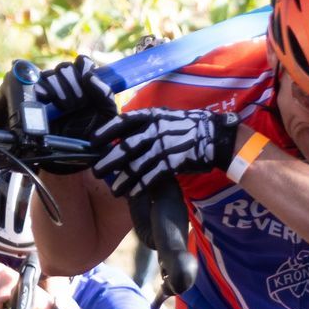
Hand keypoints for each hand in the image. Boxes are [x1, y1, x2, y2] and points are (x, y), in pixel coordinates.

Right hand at [36, 56, 117, 169]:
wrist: (72, 153)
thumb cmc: (92, 133)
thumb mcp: (106, 115)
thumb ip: (104, 93)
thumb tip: (89, 75)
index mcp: (86, 83)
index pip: (82, 62)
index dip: (83, 69)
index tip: (87, 82)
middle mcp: (69, 83)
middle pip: (65, 67)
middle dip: (73, 85)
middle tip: (77, 105)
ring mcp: (52, 90)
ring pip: (51, 75)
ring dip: (60, 91)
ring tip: (66, 109)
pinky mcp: (37, 98)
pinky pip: (38, 85)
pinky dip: (46, 92)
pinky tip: (50, 103)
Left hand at [93, 109, 238, 197]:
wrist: (216, 137)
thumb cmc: (190, 127)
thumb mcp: (167, 117)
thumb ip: (148, 123)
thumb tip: (126, 134)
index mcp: (152, 116)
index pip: (123, 122)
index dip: (106, 132)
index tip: (92, 142)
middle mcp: (155, 130)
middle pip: (125, 147)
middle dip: (109, 160)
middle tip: (96, 171)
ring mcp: (164, 146)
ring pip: (136, 165)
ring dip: (123, 179)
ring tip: (114, 190)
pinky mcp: (173, 163)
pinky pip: (151, 176)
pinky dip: (140, 186)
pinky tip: (132, 193)